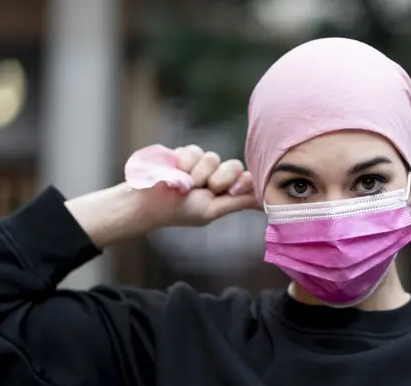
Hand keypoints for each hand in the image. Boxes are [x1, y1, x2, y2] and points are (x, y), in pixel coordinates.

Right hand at [143, 145, 259, 227]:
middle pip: (234, 166)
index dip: (243, 182)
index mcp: (226, 193)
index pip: (247, 179)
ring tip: (185, 185)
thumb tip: (265, 202)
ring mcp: (201, 164)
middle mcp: (216, 177)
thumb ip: (238, 201)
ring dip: (198, 173)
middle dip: (219, 178)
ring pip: (213, 157)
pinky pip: (194, 150)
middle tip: (204, 189)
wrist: (145, 201)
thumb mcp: (211, 210)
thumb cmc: (179, 211)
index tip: (232, 189)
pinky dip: (184, 162)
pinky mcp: (185, 154)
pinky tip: (175, 172)